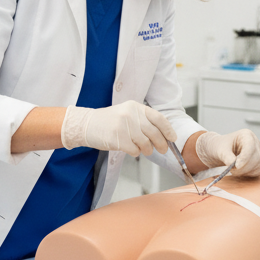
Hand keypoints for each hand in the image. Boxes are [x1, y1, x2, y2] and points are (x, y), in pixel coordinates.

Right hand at [61, 100, 175, 156]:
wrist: (87, 124)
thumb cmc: (109, 121)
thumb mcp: (127, 114)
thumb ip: (143, 121)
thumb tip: (163, 136)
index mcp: (136, 107)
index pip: (158, 118)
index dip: (168, 129)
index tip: (173, 138)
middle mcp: (131, 114)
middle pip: (154, 132)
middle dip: (161, 143)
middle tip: (163, 149)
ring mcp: (124, 126)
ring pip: (146, 143)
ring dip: (148, 150)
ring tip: (145, 150)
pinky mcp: (118, 138)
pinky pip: (134, 150)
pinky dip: (135, 152)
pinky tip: (131, 150)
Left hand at [195, 130, 259, 176]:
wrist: (220, 152)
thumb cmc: (220, 147)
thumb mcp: (220, 150)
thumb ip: (226, 157)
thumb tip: (233, 165)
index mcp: (246, 135)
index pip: (250, 146)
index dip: (245, 157)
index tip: (236, 166)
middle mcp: (255, 143)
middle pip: (256, 158)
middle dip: (243, 167)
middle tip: (230, 169)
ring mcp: (259, 153)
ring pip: (258, 165)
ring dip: (244, 171)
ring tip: (232, 169)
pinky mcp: (259, 163)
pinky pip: (258, 171)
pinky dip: (248, 174)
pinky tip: (239, 171)